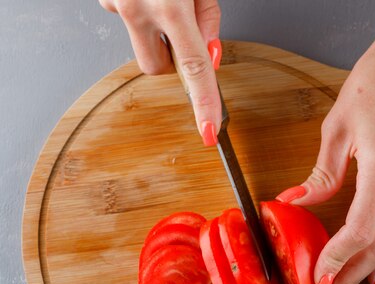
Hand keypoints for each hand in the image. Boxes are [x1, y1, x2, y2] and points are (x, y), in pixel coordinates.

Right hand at [100, 0, 222, 145]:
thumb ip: (207, 16)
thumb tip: (209, 52)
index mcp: (169, 4)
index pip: (193, 68)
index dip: (203, 104)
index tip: (208, 131)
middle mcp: (137, 8)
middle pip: (156, 68)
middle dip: (171, 60)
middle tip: (182, 29)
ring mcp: (116, 3)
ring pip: (139, 42)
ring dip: (154, 29)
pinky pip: (127, 16)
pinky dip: (139, 7)